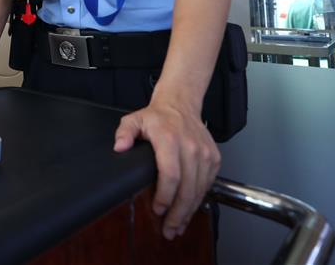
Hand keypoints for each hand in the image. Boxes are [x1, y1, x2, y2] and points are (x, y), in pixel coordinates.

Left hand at [113, 100, 219, 239]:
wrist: (181, 104)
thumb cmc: (156, 117)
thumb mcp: (133, 120)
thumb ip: (124, 133)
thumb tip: (119, 147)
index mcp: (169, 139)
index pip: (171, 174)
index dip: (165, 196)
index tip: (157, 209)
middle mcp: (190, 148)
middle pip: (187, 188)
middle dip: (177, 213)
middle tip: (168, 229)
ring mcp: (205, 154)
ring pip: (199, 190)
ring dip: (189, 211)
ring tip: (177, 226)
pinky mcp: (214, 159)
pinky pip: (207, 185)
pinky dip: (198, 201)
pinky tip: (188, 212)